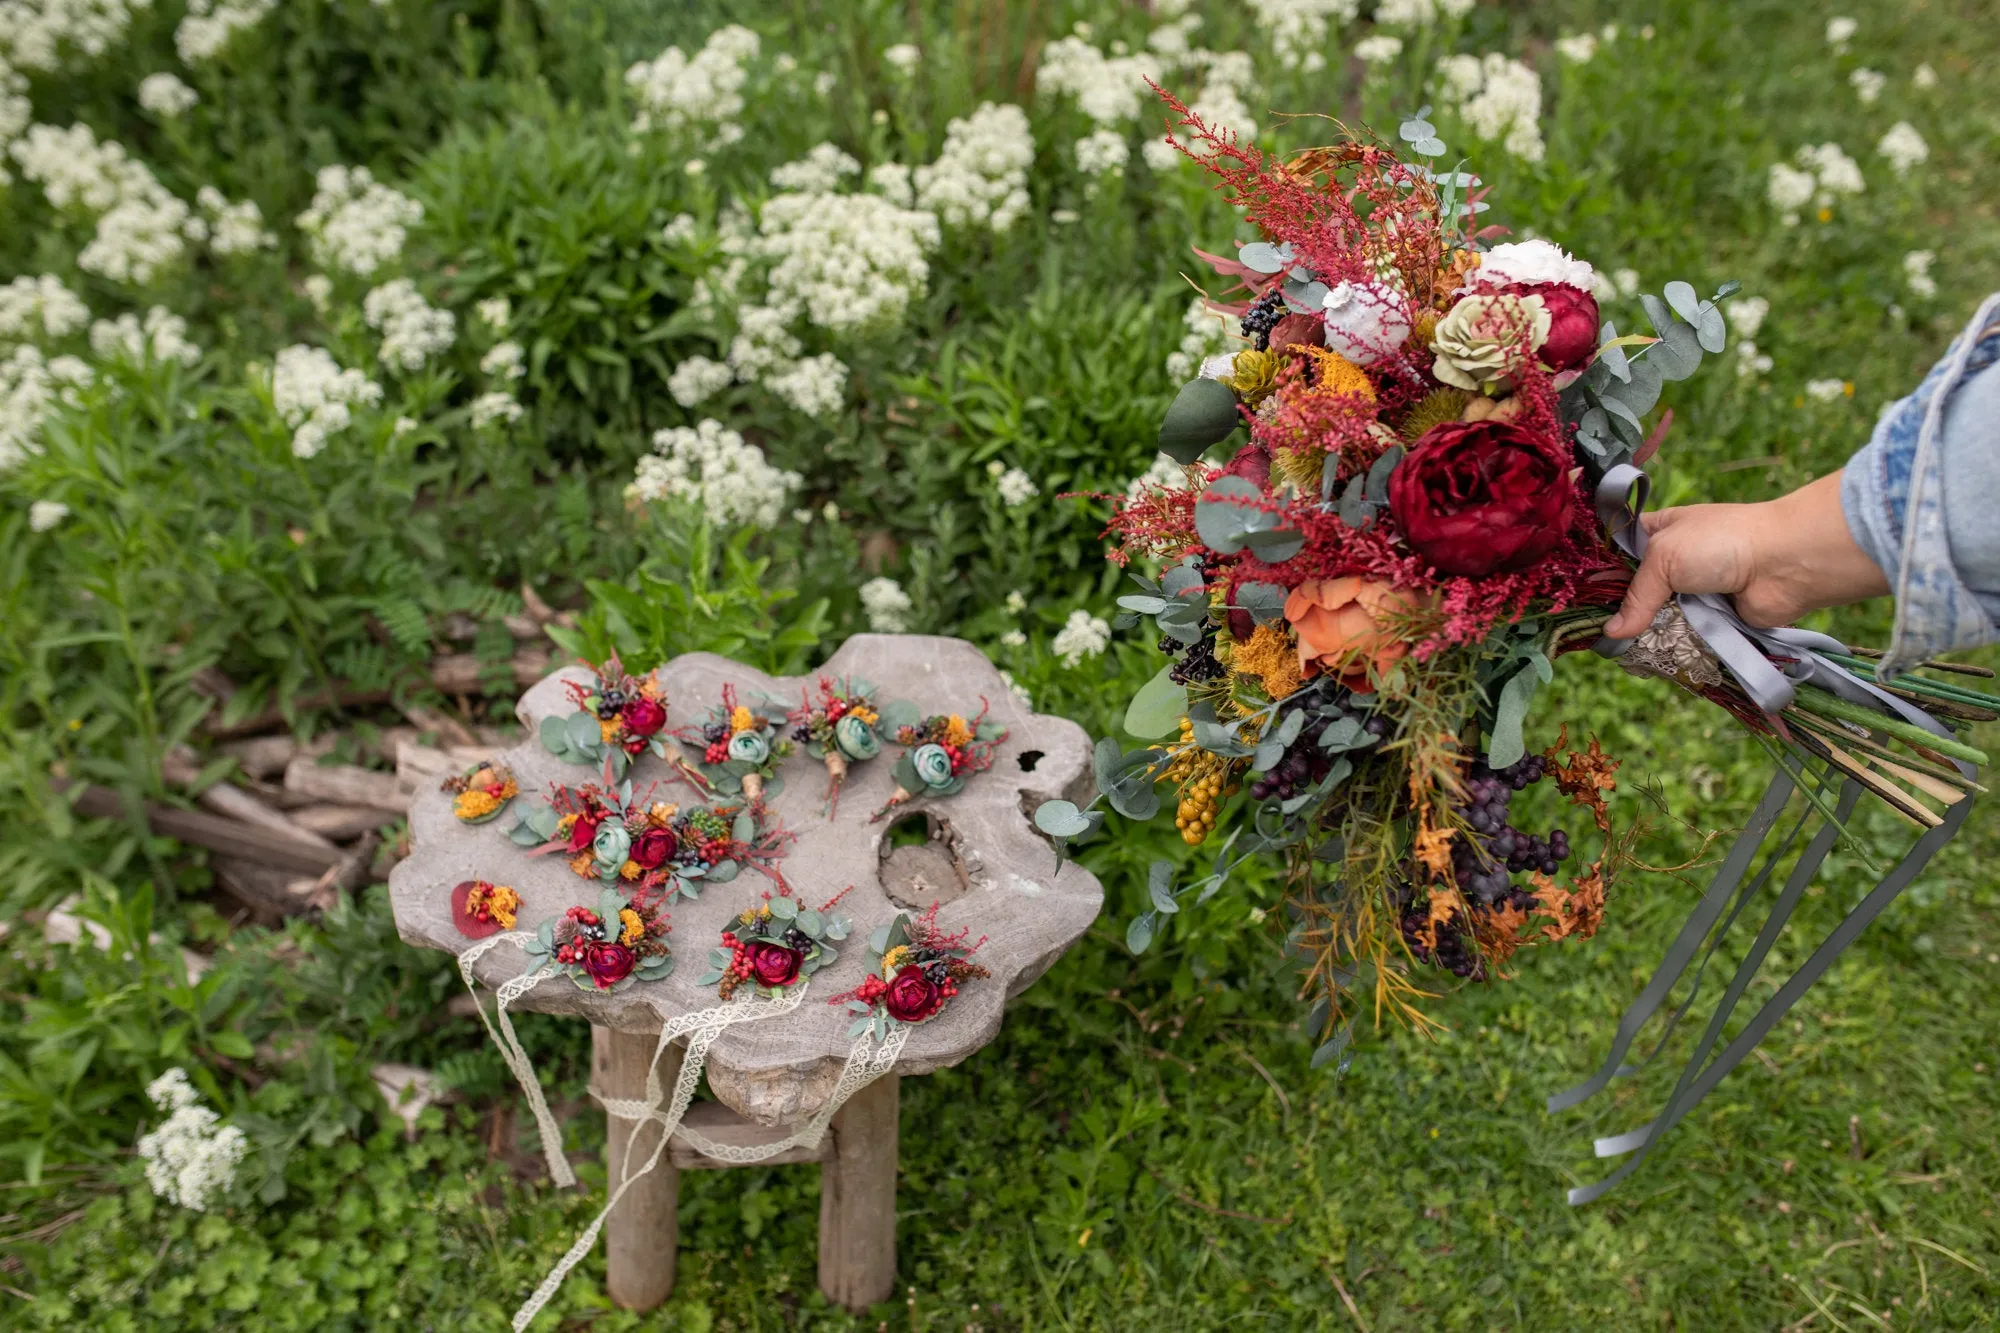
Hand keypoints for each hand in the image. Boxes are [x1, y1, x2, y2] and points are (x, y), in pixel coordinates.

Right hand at [1602, 472, 1889, 637]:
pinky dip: (1670, 648)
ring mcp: (1692, 593)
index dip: (1597, 571)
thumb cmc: (1721, 542)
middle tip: (1587, 631)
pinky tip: (1648, 661)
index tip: (1573, 595)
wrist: (1784, 564)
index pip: (1617, 550)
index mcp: (1659, 531)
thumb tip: (1612, 634)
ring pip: (1655, 618)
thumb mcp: (1665, 556)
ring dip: (1643, 634)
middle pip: (1633, 590)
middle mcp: (1673, 562)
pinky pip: (1681, 638)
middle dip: (1616, 610)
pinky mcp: (1710, 621)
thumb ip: (1636, 595)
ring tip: (1616, 653)